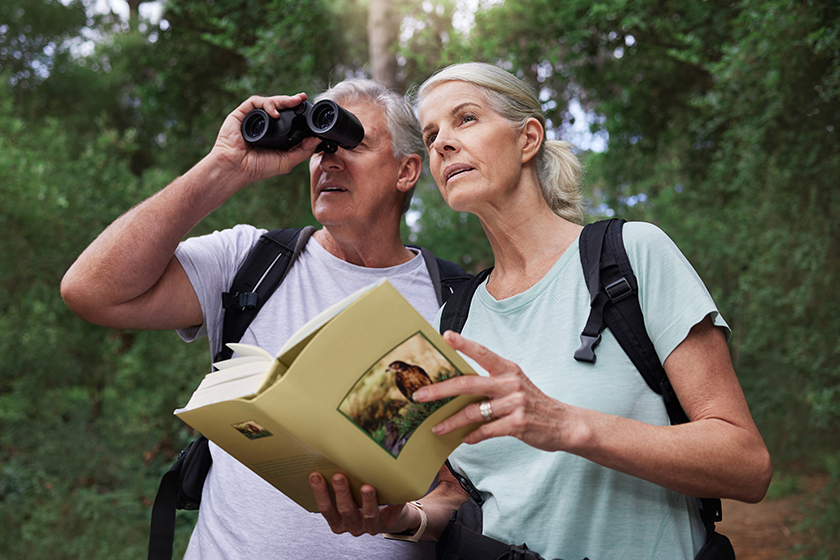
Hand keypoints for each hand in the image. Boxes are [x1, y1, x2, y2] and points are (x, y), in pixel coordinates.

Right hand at [211, 94, 321, 184]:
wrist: (236, 168)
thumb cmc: (258, 167)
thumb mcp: (287, 161)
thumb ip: (303, 150)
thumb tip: (317, 138)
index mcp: (275, 134)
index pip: (288, 118)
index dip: (298, 111)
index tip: (308, 107)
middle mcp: (264, 124)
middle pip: (280, 107)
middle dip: (292, 100)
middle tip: (302, 98)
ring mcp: (253, 118)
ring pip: (269, 102)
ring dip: (282, 99)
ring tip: (292, 102)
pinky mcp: (241, 113)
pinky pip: (255, 102)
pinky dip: (267, 104)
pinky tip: (274, 113)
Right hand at [309, 472, 418, 536]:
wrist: (389, 518)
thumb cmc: (362, 502)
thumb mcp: (347, 498)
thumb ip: (339, 485)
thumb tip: (332, 456)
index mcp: (338, 521)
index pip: (326, 508)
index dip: (320, 493)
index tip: (315, 475)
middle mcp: (353, 526)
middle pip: (346, 510)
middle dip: (342, 493)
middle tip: (339, 476)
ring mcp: (371, 526)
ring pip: (368, 514)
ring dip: (366, 500)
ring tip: (366, 487)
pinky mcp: (389, 522)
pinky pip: (393, 512)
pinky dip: (394, 504)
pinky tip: (395, 492)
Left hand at [413, 331, 578, 451]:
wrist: (564, 423)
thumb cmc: (534, 403)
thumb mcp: (515, 384)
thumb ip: (491, 382)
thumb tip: (458, 387)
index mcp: (508, 369)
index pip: (482, 352)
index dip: (463, 343)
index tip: (445, 336)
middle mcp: (510, 383)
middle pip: (467, 384)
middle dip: (440, 390)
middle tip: (419, 395)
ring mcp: (514, 403)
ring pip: (473, 412)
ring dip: (451, 422)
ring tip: (436, 428)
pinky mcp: (517, 424)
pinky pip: (486, 430)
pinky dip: (472, 436)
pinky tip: (463, 439)